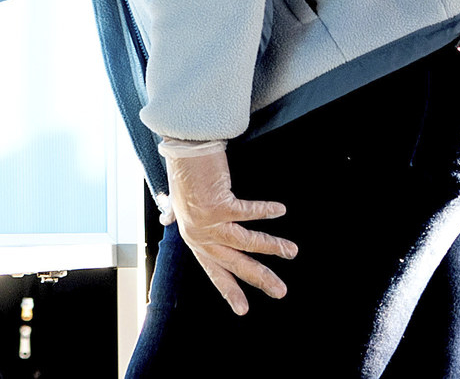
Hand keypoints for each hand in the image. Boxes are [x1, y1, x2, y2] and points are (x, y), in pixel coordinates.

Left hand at [161, 142, 293, 315]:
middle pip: (235, 264)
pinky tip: (279, 210)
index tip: (243, 309)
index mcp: (194, 238)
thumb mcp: (177, 199)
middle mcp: (200, 235)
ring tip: (291, 251)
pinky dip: (265, 212)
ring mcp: (209, 222)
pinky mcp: (218, 206)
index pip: (214, 270)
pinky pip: (248, 213)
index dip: (229, 290)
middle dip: (260, 279)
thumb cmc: (183, 173)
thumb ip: (176, 212)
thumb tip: (168, 216)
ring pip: (246, 243)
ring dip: (271, 247)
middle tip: (280, 292)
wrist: (181, 149)